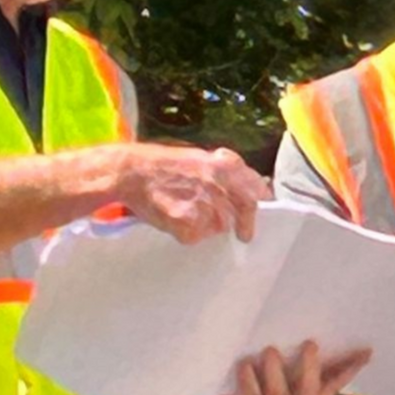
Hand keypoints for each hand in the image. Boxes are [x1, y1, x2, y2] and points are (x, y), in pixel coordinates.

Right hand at [116, 144, 268, 244]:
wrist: (132, 173)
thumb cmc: (163, 164)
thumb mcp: (200, 156)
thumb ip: (226, 170)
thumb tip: (252, 184)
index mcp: (225, 166)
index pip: (256, 190)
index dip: (261, 202)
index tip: (262, 211)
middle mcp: (219, 185)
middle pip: (243, 213)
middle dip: (244, 225)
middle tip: (243, 235)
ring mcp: (205, 207)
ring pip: (219, 228)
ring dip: (209, 226)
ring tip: (188, 213)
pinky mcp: (190, 224)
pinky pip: (197, 237)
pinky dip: (188, 233)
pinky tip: (175, 219)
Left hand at [169, 342, 371, 394]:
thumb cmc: (245, 386)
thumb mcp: (272, 372)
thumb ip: (291, 359)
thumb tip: (309, 327)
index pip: (332, 384)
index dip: (349, 369)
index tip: (366, 350)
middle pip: (311, 394)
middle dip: (311, 368)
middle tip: (310, 343)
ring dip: (277, 372)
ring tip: (269, 350)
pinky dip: (250, 380)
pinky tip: (243, 364)